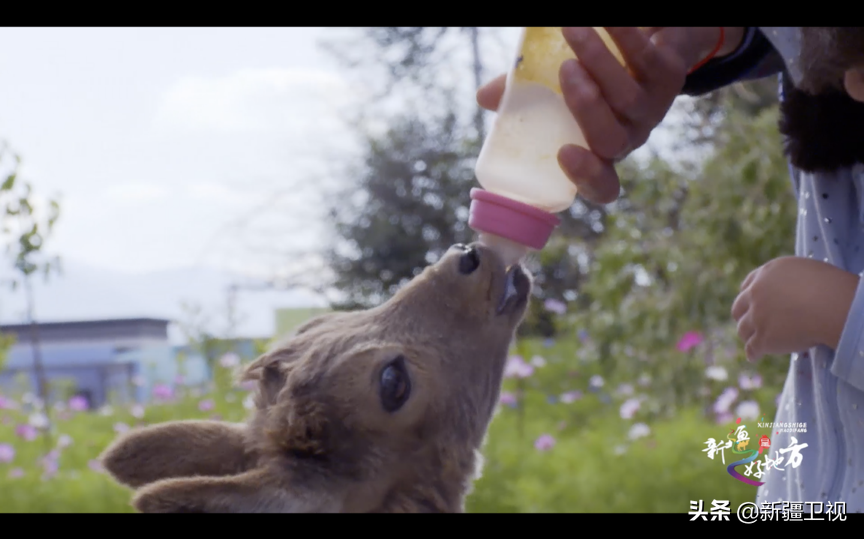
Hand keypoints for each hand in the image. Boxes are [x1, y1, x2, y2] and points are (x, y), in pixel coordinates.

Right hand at [476, 27, 735, 204]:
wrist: (650, 40)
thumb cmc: (590, 73)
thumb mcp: (556, 88)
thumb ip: (523, 94)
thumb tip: (484, 98)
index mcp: (599, 150)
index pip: (601, 186)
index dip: (587, 178)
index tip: (563, 154)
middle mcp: (627, 137)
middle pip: (611, 141)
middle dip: (587, 109)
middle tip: (565, 71)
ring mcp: (652, 110)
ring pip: (628, 99)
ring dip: (599, 63)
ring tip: (573, 30)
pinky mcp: (671, 77)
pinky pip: (646, 61)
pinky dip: (623, 37)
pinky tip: (603, 20)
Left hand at [731, 256, 859, 360]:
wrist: (831, 305)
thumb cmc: (829, 286)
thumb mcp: (804, 271)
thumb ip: (788, 280)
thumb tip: (790, 290)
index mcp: (767, 273)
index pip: (749, 284)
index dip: (749, 295)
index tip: (750, 303)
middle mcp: (756, 293)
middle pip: (739, 307)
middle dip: (742, 315)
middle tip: (747, 323)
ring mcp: (757, 317)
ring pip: (743, 329)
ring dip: (747, 335)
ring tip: (751, 341)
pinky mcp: (763, 338)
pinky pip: (752, 348)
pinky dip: (752, 353)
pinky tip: (754, 357)